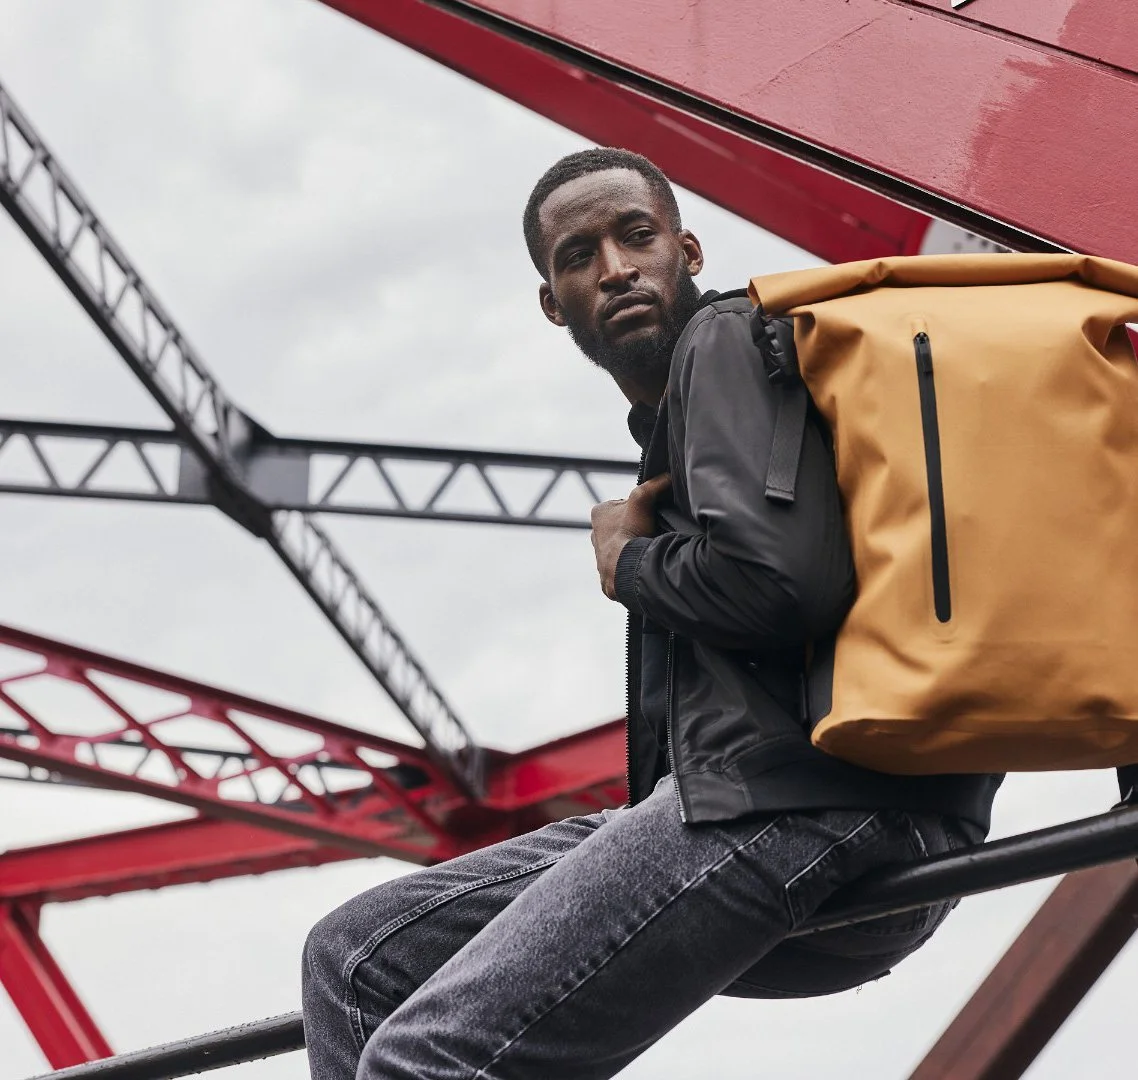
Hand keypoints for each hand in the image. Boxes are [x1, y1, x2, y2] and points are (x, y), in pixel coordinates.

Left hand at [590, 473, 670, 599]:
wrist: (627, 569)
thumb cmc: (629, 533)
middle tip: (650, 533)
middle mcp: (595, 534)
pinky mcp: (607, 576)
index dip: (639, 510)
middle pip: (621, 527)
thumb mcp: (642, 500)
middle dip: (634, 530)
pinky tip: (642, 565)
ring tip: (647, 550)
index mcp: (599, 513)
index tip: (650, 516)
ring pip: (622, 548)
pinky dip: (632, 566)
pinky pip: (622, 568)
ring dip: (633, 549)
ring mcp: (600, 556)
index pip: (622, 506)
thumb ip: (654, 485)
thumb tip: (667, 477)